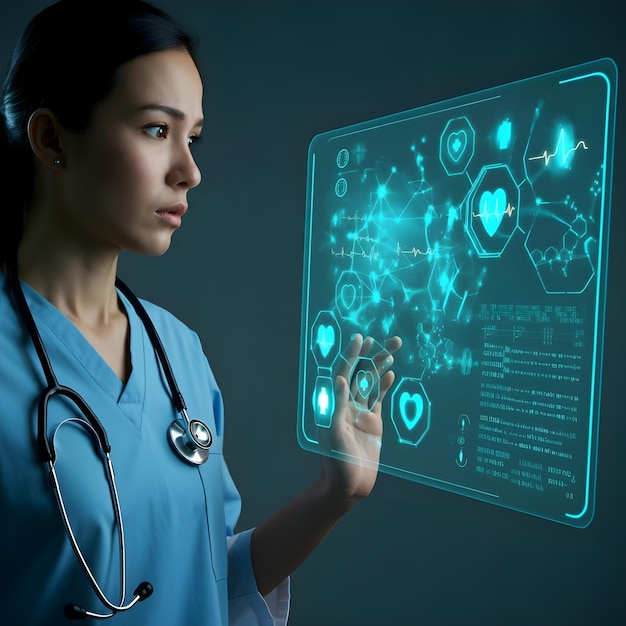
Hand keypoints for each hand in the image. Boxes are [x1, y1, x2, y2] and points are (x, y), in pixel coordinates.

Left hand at [321, 333, 401, 504]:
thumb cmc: (336, 462)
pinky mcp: (372, 423)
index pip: (344, 372)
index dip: (352, 354)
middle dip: (372, 355)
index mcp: (334, 403)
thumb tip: (340, 378)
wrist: (347, 487)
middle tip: (389, 339)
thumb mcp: (334, 433)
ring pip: (372, 383)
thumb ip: (337, 405)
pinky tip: (391, 373)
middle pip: (360, 373)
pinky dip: (384, 386)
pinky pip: (378, 399)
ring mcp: (360, 413)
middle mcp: (346, 404)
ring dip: (381, 366)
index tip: (361, 338)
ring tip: (392, 349)